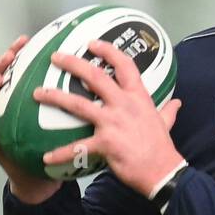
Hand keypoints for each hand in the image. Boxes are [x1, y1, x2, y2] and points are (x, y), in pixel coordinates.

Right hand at [0, 35, 61, 204]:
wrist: (41, 179)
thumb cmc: (51, 145)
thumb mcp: (62, 121)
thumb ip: (69, 100)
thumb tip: (91, 75)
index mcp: (21, 100)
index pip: (17, 72)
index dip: (18, 54)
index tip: (26, 39)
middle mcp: (5, 111)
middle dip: (0, 66)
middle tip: (9, 56)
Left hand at [32, 38, 184, 197]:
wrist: (163, 171)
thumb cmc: (162, 148)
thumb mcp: (165, 124)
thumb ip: (168, 112)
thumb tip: (176, 104)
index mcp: (138, 97)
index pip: (124, 65)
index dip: (107, 51)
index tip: (92, 43)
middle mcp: (124, 105)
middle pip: (95, 77)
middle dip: (73, 64)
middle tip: (56, 57)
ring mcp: (113, 122)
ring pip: (79, 104)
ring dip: (56, 97)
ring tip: (38, 93)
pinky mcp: (105, 143)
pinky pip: (78, 147)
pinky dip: (61, 153)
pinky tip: (46, 157)